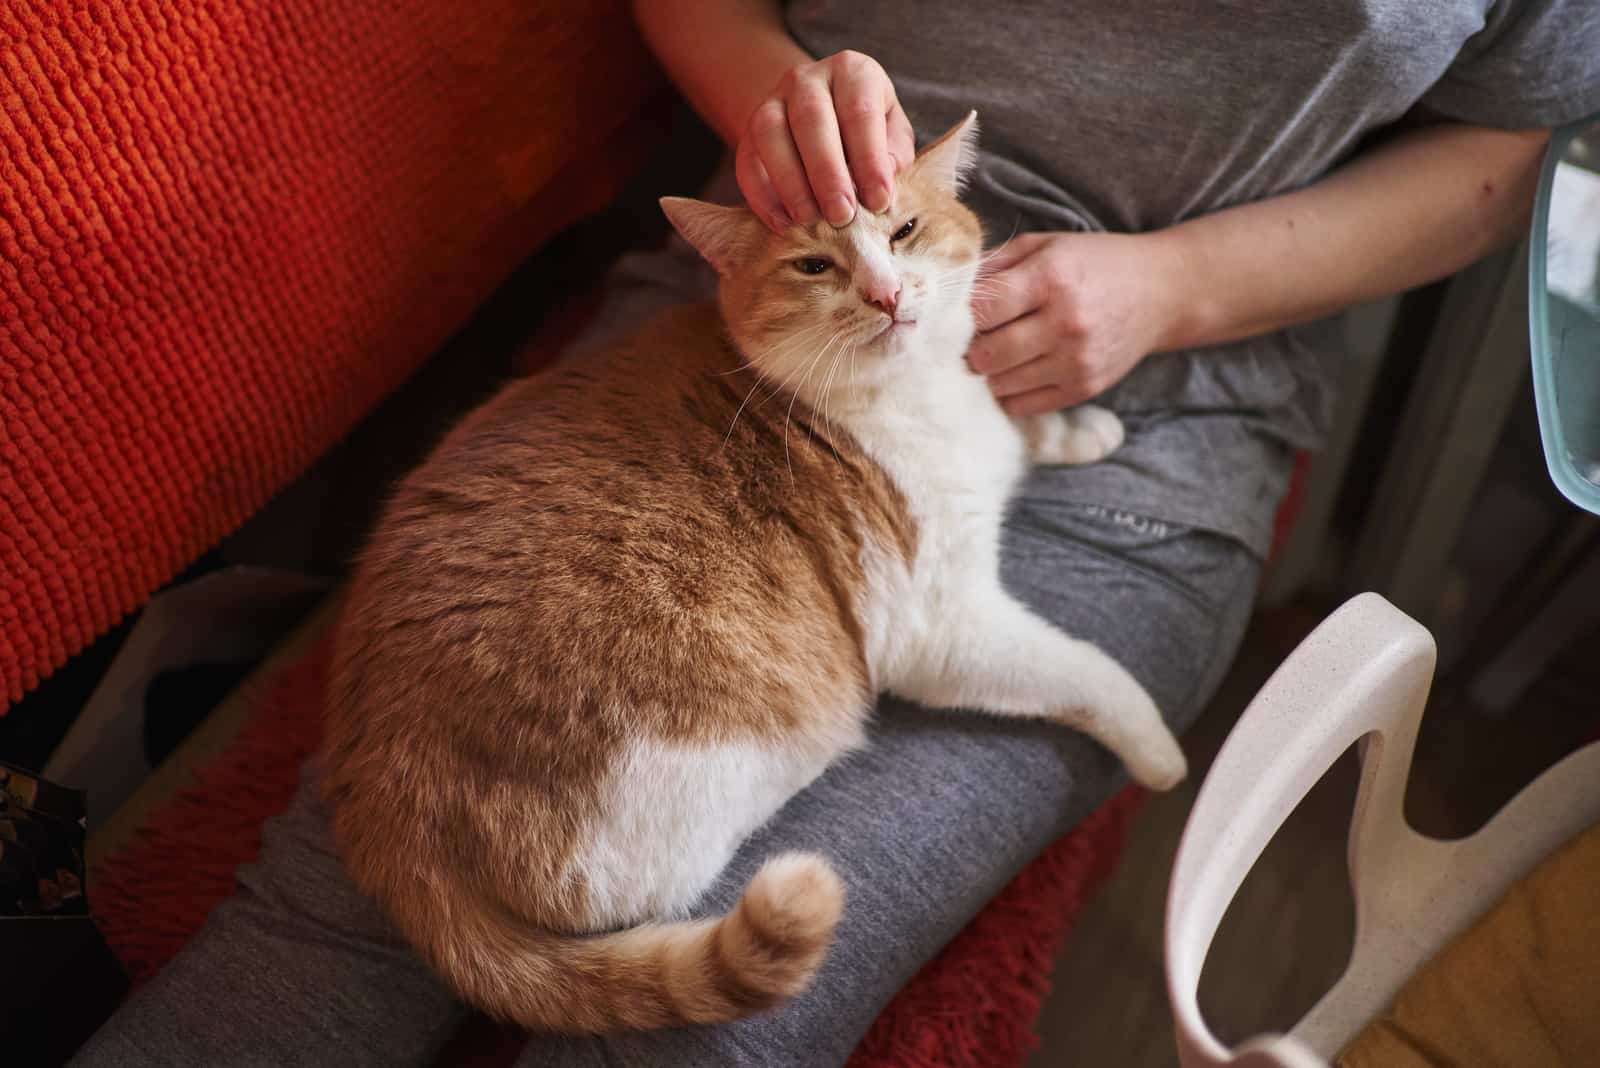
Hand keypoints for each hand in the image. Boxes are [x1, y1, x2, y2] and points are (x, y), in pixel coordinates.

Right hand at [736, 50, 916, 231]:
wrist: (822, 119)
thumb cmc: (867, 131)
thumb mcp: (892, 134)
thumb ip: (893, 156)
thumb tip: (881, 187)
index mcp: (853, 72)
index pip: (860, 111)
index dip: (869, 158)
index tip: (878, 200)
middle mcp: (808, 78)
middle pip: (811, 119)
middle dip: (827, 173)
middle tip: (842, 215)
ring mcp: (772, 100)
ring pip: (771, 134)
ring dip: (791, 183)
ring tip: (809, 220)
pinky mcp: (749, 131)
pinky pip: (747, 159)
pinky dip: (762, 195)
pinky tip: (783, 222)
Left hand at [968, 232, 1183, 415]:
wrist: (1161, 291)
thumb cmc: (1095, 263)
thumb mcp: (1045, 245)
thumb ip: (994, 265)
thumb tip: (946, 290)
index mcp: (1051, 278)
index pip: (981, 311)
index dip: (959, 316)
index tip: (956, 315)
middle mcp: (1065, 322)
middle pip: (986, 354)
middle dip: (969, 349)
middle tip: (971, 339)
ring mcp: (1077, 360)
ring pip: (1000, 384)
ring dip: (988, 372)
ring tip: (995, 353)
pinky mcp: (1085, 387)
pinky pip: (1024, 405)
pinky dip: (1010, 392)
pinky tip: (1015, 371)